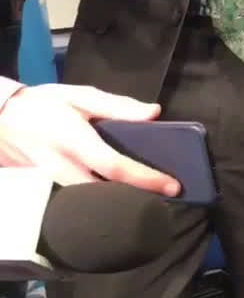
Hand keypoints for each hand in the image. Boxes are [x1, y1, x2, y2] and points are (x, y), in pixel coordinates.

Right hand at [0, 84, 178, 195]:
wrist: (0, 117)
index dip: (146, 179)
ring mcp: (54, 181)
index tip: (173, 186)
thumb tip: (153, 113)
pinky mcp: (49, 186)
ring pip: (92, 201)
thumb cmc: (43, 104)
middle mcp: (64, 166)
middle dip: (137, 198)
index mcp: (76, 141)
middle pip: (106, 194)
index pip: (116, 167)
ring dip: (121, 201)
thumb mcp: (80, 97)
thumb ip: (118, 106)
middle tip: (166, 195)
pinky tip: (121, 193)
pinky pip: (81, 198)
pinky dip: (103, 198)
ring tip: (150, 195)